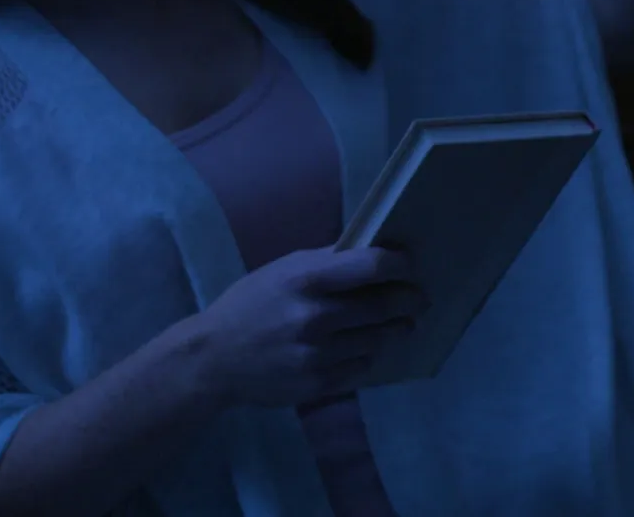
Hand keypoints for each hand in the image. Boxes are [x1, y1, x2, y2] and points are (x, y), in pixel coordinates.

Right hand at [192, 246, 426, 407]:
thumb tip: (373, 248)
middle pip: (382, 305)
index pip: (370, 266)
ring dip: (395, 330)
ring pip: (378, 339)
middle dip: (409, 300)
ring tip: (402, 324)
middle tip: (420, 299)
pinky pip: (361, 367)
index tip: (410, 265)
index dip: (399, 264)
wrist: (213, 358)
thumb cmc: (251, 304)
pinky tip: (367, 347)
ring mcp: (316, 355)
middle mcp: (313, 317)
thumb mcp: (283, 270)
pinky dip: (368, 355)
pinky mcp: (317, 385)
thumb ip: (327, 261)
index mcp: (304, 279)